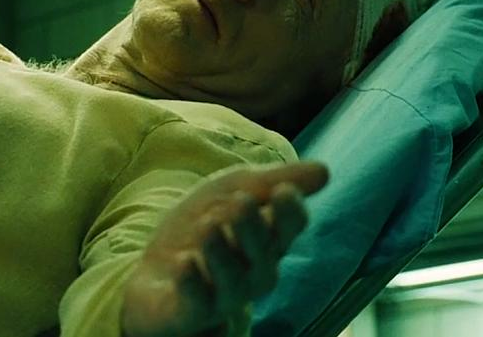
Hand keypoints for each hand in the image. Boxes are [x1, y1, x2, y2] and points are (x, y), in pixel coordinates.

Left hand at [121, 162, 327, 336]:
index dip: (290, 212)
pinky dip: (193, 283)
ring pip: (234, 281)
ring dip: (222, 253)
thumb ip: (274, 180)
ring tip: (208, 225)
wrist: (157, 266)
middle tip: (241, 201)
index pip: (290, 227)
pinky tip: (185, 262)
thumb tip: (325, 170)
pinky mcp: (193, 311)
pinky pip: (198, 303)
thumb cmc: (204, 225)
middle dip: (254, 228)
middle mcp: (255, 270)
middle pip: (264, 254)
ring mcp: (226, 294)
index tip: (283, 190)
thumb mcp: (234, 189)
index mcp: (270, 239)